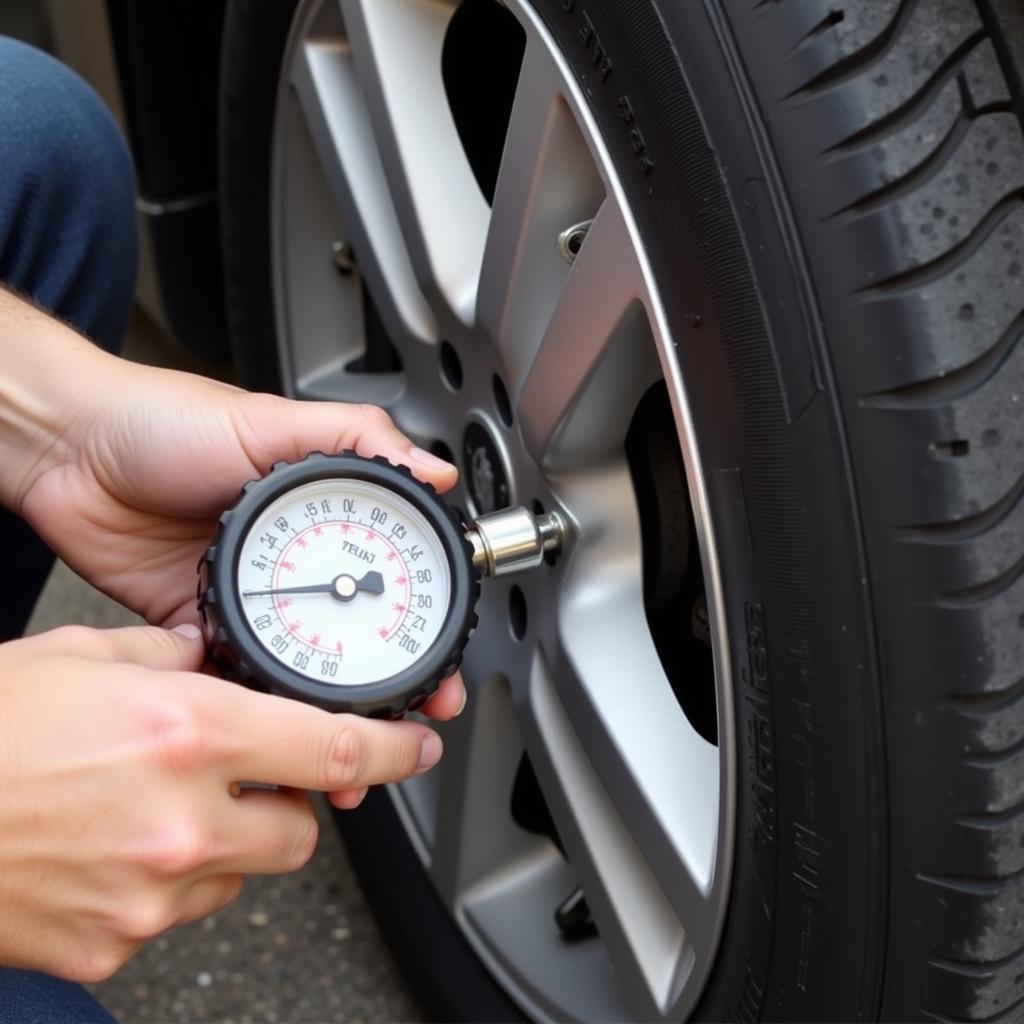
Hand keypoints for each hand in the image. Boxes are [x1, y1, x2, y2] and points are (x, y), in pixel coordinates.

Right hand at [0, 623, 444, 980]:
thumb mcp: (86, 658)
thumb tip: (221, 658)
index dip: (392, 751)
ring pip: (242, 876)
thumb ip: (176, 658)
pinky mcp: (112, 947)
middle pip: (299, 830)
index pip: (333, 749)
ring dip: (227, 843)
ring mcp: (147, 895)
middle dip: (290, 803)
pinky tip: (120, 847)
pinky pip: (179, 915)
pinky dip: (172, 883)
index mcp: (186, 734)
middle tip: (250, 776)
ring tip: (162, 806)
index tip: (416, 748)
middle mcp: (179, 820)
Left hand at [8, 314, 462, 718]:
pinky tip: (275, 718)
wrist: (71, 450)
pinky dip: (253, 699)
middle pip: (352, 629)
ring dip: (324, 700)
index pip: (387, 570)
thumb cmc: (165, 421)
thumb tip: (436, 469)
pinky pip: (233, 670)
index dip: (420, 617)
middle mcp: (289, 557)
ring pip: (299, 661)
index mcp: (317, 511)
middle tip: (413, 711)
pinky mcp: (199, 620)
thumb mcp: (272, 420)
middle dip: (387, 677)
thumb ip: (358, 436)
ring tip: (349, 732)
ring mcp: (247, 593)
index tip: (443, 655)